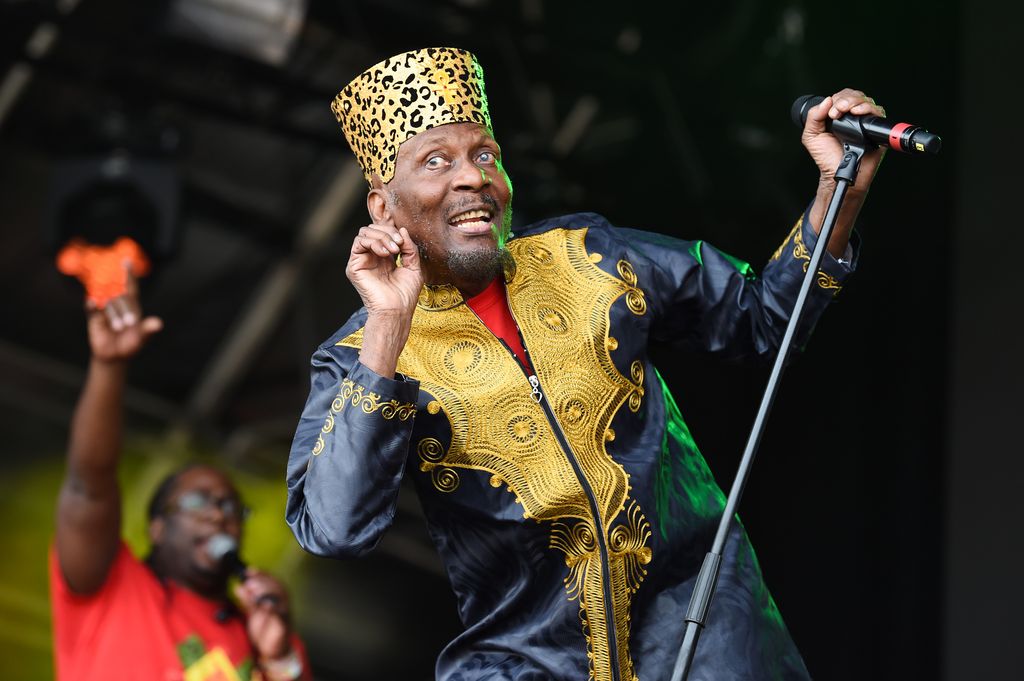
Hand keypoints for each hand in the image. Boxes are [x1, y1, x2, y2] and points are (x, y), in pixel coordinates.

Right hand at [85, 262, 161, 362]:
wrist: (115, 356)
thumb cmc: (132, 345)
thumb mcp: (141, 339)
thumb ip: (148, 330)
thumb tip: (158, 324)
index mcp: (132, 306)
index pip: (130, 288)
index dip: (129, 275)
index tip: (126, 261)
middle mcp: (118, 305)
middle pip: (117, 293)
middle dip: (119, 292)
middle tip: (119, 291)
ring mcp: (106, 311)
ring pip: (105, 301)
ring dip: (109, 305)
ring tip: (112, 312)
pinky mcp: (95, 319)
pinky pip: (92, 310)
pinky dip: (92, 306)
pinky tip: (92, 303)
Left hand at [234, 569, 291, 660]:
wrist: (273, 650)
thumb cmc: (265, 629)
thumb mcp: (253, 612)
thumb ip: (247, 600)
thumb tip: (238, 587)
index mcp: (276, 597)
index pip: (270, 580)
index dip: (261, 574)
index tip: (249, 571)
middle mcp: (282, 602)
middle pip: (276, 586)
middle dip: (263, 582)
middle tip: (249, 583)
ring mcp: (284, 612)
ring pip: (280, 597)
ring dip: (267, 592)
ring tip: (254, 593)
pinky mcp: (284, 624)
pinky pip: (281, 614)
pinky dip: (274, 609)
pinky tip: (266, 605)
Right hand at [345, 224, 422, 376]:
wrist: (397, 310)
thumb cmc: (405, 294)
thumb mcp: (414, 266)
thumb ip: (409, 247)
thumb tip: (402, 230)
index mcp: (384, 258)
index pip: (383, 233)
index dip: (393, 231)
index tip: (403, 242)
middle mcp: (371, 258)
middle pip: (372, 229)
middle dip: (387, 232)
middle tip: (398, 244)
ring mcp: (361, 261)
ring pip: (364, 233)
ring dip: (381, 237)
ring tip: (393, 250)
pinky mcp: (354, 267)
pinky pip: (358, 243)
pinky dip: (373, 242)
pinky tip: (385, 253)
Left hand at [801, 88, 885, 195]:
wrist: (836, 173)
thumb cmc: (826, 157)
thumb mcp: (812, 136)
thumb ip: (814, 117)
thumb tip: (826, 101)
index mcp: (839, 116)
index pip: (842, 96)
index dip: (837, 99)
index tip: (830, 112)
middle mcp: (853, 117)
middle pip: (856, 96)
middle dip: (845, 100)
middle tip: (836, 112)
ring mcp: (865, 123)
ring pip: (866, 101)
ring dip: (854, 102)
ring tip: (844, 112)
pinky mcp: (875, 130)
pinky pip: (877, 113)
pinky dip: (868, 109)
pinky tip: (858, 113)